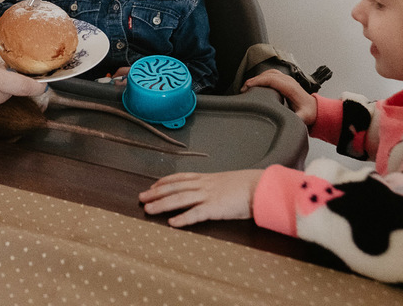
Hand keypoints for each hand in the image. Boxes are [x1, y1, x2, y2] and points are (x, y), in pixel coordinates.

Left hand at [139, 169, 263, 225]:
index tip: (152, 185)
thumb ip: (215, 186)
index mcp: (206, 178)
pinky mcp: (215, 208)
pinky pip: (196, 214)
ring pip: (179, 199)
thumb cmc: (247, 185)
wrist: (261, 186)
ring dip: (162, 204)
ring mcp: (208, 196)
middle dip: (155, 193)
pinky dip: (183, 218)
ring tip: (148, 209)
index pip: (179, 177)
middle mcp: (204, 185)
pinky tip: (172, 223)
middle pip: (174, 187)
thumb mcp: (227, 182)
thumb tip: (208, 191)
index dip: (164, 181)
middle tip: (141, 198)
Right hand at [242, 69, 316, 125]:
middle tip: (243, 88)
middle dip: (254, 80)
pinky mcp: (286, 81)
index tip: (247, 87)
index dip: (257, 81)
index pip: (270, 79)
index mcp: (290, 87)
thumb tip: (286, 122)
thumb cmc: (310, 113)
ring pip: (269, 73)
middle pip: (267, 74)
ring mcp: (288, 80)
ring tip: (248, 86)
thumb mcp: (303, 118)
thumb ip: (295, 119)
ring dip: (257, 78)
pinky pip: (271, 75)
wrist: (317, 110)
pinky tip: (257, 84)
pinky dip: (262, 77)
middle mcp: (289, 81)